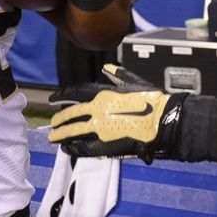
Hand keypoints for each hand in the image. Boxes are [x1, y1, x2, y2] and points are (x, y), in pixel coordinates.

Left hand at [49, 65, 179, 160]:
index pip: (75, 93)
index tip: (52, 99)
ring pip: (74, 131)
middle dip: (60, 118)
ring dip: (62, 134)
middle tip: (52, 122)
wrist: (164, 121)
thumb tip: (107, 68)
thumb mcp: (134, 82)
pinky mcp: (105, 145)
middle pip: (71, 113)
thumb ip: (118, 75)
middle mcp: (98, 109)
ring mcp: (100, 128)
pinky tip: (66, 148)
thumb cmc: (152, 101)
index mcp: (103, 93)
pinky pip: (83, 147)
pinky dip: (73, 148)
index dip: (62, 96)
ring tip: (54, 137)